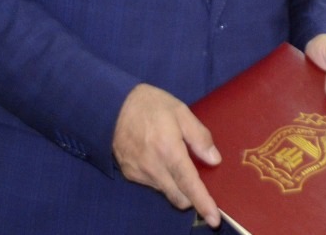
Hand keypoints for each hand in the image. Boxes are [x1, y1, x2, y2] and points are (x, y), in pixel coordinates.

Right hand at [112, 83, 221, 227]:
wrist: (111, 106)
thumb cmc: (150, 105)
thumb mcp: (181, 111)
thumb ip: (199, 136)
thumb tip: (214, 160)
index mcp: (169, 150)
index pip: (189, 184)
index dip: (203, 202)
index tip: (214, 219)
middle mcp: (153, 168)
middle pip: (179, 197)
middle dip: (192, 197)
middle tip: (201, 182)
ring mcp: (139, 174)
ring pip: (166, 192)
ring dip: (177, 186)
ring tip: (177, 160)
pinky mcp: (130, 174)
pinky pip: (153, 184)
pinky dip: (163, 178)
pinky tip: (161, 159)